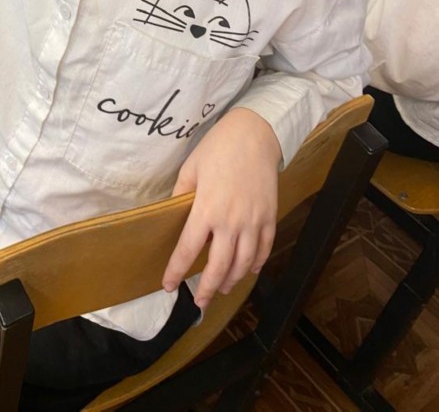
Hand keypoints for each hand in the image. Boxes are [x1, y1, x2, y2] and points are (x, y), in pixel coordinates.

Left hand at [162, 108, 279, 308]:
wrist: (255, 134)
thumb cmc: (218, 148)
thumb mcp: (190, 168)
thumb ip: (181, 195)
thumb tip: (173, 213)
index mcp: (206, 209)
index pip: (188, 250)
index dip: (176, 271)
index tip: (168, 286)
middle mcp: (231, 221)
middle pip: (219, 266)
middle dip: (206, 288)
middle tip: (198, 302)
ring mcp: (253, 221)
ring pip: (244, 264)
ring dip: (231, 280)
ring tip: (221, 288)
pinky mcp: (270, 217)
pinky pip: (264, 249)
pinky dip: (256, 264)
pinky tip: (248, 271)